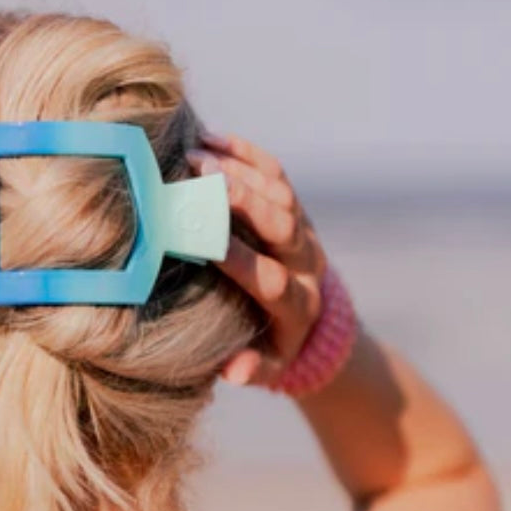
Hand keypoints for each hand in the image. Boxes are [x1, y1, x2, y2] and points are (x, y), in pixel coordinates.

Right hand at [185, 131, 326, 388]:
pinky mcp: (296, 210)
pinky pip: (276, 174)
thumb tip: (231, 371)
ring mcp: (304, 232)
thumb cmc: (277, 347)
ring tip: (194, 155)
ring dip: (240, 170)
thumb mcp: (270, 368)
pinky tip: (210, 139)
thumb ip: (252, 370)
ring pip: (281, 193)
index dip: (236, 258)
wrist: (316, 323)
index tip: (196, 238)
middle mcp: (306, 263)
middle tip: (197, 176)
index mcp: (297, 305)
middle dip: (241, 199)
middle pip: (281, 224)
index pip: (269, 277)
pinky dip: (246, 153)